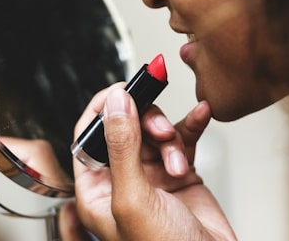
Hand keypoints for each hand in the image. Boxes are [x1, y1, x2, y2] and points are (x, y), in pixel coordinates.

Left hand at [72, 84, 236, 239]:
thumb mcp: (134, 198)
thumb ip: (122, 147)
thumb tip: (115, 103)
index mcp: (97, 190)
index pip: (88, 136)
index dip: (103, 109)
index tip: (122, 89)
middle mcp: (122, 179)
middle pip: (125, 127)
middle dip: (145, 122)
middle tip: (160, 129)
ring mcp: (151, 176)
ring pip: (154, 132)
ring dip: (170, 136)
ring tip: (179, 160)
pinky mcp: (177, 173)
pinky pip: (181, 139)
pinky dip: (191, 126)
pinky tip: (200, 115)